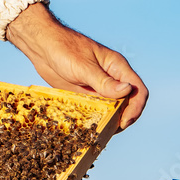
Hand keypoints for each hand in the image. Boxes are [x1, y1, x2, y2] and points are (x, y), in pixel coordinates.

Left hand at [6, 3, 147, 128]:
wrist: (42, 47)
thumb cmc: (64, 49)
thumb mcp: (83, 67)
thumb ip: (104, 81)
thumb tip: (127, 90)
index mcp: (117, 67)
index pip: (137, 89)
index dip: (136, 107)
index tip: (124, 122)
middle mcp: (111, 78)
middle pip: (128, 102)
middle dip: (123, 117)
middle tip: (110, 130)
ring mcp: (98, 87)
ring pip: (112, 108)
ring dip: (110, 120)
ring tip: (100, 132)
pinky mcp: (86, 93)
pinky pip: (97, 109)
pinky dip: (96, 119)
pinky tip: (90, 127)